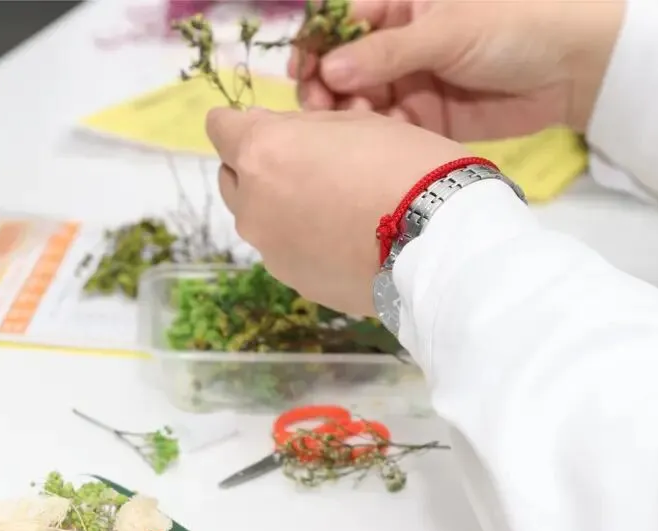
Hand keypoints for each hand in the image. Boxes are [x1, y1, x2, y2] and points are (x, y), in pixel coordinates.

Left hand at [206, 107, 469, 314]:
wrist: (437, 243)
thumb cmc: (405, 165)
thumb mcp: (354, 121)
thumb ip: (299, 127)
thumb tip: (263, 129)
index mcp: (262, 153)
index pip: (220, 129)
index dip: (238, 124)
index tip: (261, 126)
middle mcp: (252, 205)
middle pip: (231, 178)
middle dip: (255, 167)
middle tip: (303, 164)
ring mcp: (269, 249)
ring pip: (258, 219)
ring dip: (279, 207)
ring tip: (331, 207)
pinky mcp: (292, 281)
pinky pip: (285, 251)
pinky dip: (301, 241)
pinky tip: (342, 239)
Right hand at [287, 0, 624, 139]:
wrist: (572, 68)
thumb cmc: (513, 26)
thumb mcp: (447, 29)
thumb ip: (387, 52)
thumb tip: (330, 69)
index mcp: (400, 7)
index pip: (341, 22)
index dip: (316, 43)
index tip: (302, 69)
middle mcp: (396, 45)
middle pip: (341, 66)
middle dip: (325, 86)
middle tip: (320, 105)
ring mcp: (408, 83)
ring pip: (357, 101)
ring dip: (345, 114)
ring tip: (348, 124)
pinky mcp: (422, 119)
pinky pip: (385, 128)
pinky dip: (373, 135)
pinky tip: (371, 139)